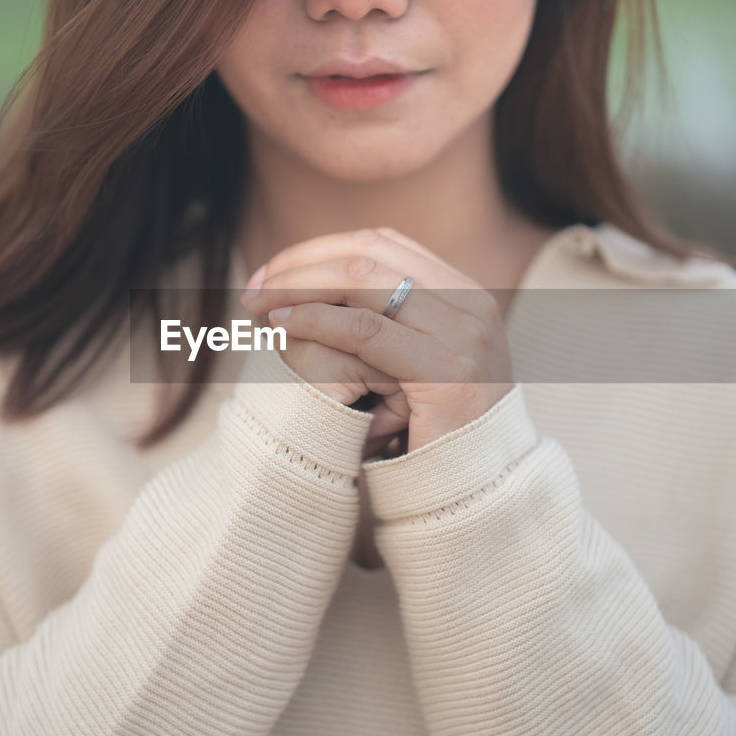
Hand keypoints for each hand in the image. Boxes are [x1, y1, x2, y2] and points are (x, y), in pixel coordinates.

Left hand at [240, 227, 515, 452]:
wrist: (480, 491)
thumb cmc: (434, 434)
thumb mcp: (417, 365)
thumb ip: (387, 325)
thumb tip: (319, 285)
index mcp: (465, 295)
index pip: (382, 244)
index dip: (320, 250)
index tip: (274, 271)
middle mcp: (472, 305)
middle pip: (370, 254)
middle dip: (302, 264)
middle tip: (255, 286)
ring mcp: (465, 335)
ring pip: (364, 280)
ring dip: (300, 286)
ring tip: (259, 304)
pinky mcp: (448, 371)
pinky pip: (366, 331)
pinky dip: (316, 321)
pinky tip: (283, 327)